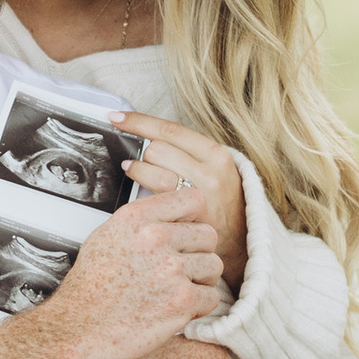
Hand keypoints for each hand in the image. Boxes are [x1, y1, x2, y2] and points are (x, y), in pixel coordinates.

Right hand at [39, 184, 221, 358]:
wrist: (78, 331)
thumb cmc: (88, 290)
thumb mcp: (106, 237)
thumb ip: (141, 223)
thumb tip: (169, 217)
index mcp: (136, 218)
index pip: (193, 200)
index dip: (198, 218)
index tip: (193, 231)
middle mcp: (155, 238)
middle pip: (208, 235)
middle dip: (199, 253)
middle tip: (182, 270)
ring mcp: (171, 269)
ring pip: (213, 265)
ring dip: (200, 280)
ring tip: (176, 291)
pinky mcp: (182, 300)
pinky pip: (211, 296)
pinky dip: (198, 307)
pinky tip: (176, 310)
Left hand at [124, 114, 246, 293]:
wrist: (240, 240)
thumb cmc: (222, 201)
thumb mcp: (215, 168)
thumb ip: (188, 152)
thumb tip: (148, 136)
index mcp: (216, 154)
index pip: (170, 129)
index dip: (139, 121)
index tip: (118, 118)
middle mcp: (210, 171)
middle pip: (157, 148)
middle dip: (143, 151)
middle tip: (139, 157)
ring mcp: (199, 194)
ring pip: (152, 168)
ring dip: (136, 167)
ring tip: (132, 168)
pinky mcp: (188, 215)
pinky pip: (152, 194)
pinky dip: (140, 188)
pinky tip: (137, 189)